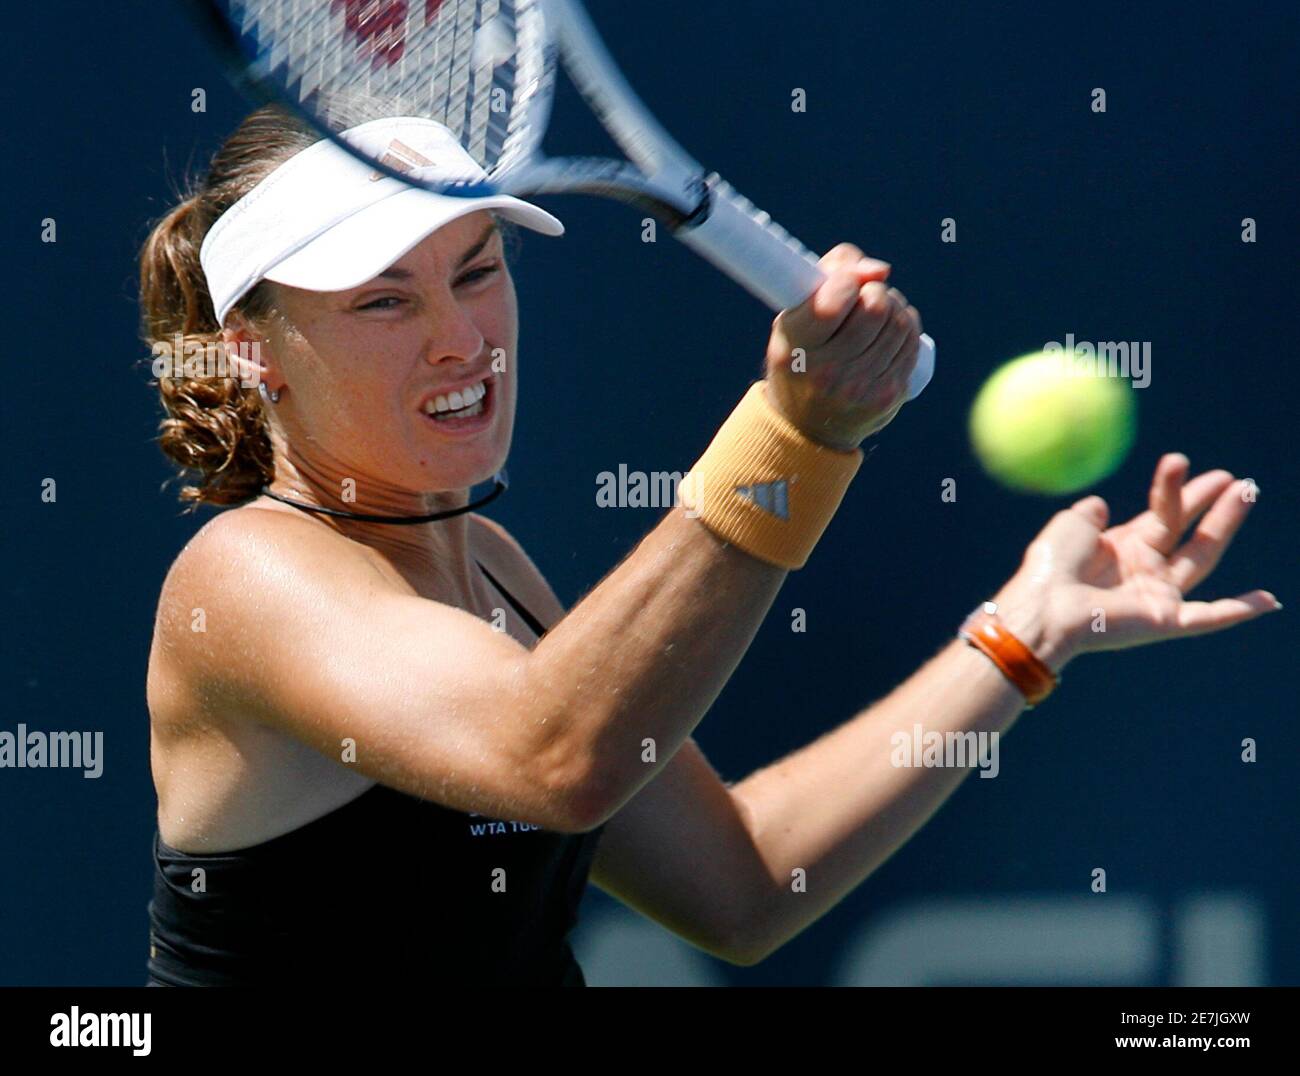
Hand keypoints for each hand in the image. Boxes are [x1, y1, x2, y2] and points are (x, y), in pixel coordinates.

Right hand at [763, 243, 922, 449]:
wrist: (806, 425)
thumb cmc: (801, 355)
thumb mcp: (794, 316)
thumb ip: (830, 274)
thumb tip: (880, 271)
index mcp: (795, 348)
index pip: (833, 302)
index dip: (847, 281)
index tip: (844, 285)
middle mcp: (826, 372)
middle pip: (875, 308)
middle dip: (875, 292)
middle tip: (865, 296)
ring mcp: (859, 388)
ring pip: (900, 322)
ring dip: (894, 306)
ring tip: (878, 312)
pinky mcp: (887, 396)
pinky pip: (911, 343)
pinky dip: (906, 327)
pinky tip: (891, 330)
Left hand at [994, 453, 1279, 671]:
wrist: (1044, 605)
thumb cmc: (1050, 567)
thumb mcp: (1071, 526)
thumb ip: (1090, 513)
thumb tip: (1099, 504)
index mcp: (1122, 549)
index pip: (1162, 516)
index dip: (1178, 490)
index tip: (1189, 463)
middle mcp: (1144, 572)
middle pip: (1189, 534)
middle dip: (1213, 505)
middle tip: (1238, 479)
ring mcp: (1157, 597)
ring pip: (1203, 558)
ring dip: (1225, 525)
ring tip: (1246, 492)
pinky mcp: (1165, 620)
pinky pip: (1210, 617)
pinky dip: (1240, 610)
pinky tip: (1270, 601)